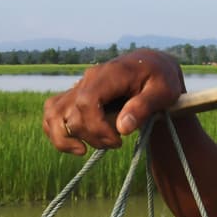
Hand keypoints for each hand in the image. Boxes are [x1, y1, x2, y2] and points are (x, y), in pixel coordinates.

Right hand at [42, 49, 185, 154]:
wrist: (151, 66)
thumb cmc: (161, 79)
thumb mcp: (164, 91)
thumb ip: (144, 106)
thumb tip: (122, 128)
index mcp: (110, 74)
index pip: (86, 102)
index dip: (97, 128)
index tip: (118, 141)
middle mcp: (88, 78)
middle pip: (72, 114)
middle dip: (92, 137)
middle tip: (116, 143)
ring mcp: (78, 86)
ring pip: (53, 113)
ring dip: (65, 138)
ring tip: (85, 149)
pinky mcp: (74, 95)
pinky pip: (52, 112)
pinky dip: (55, 131)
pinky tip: (75, 144)